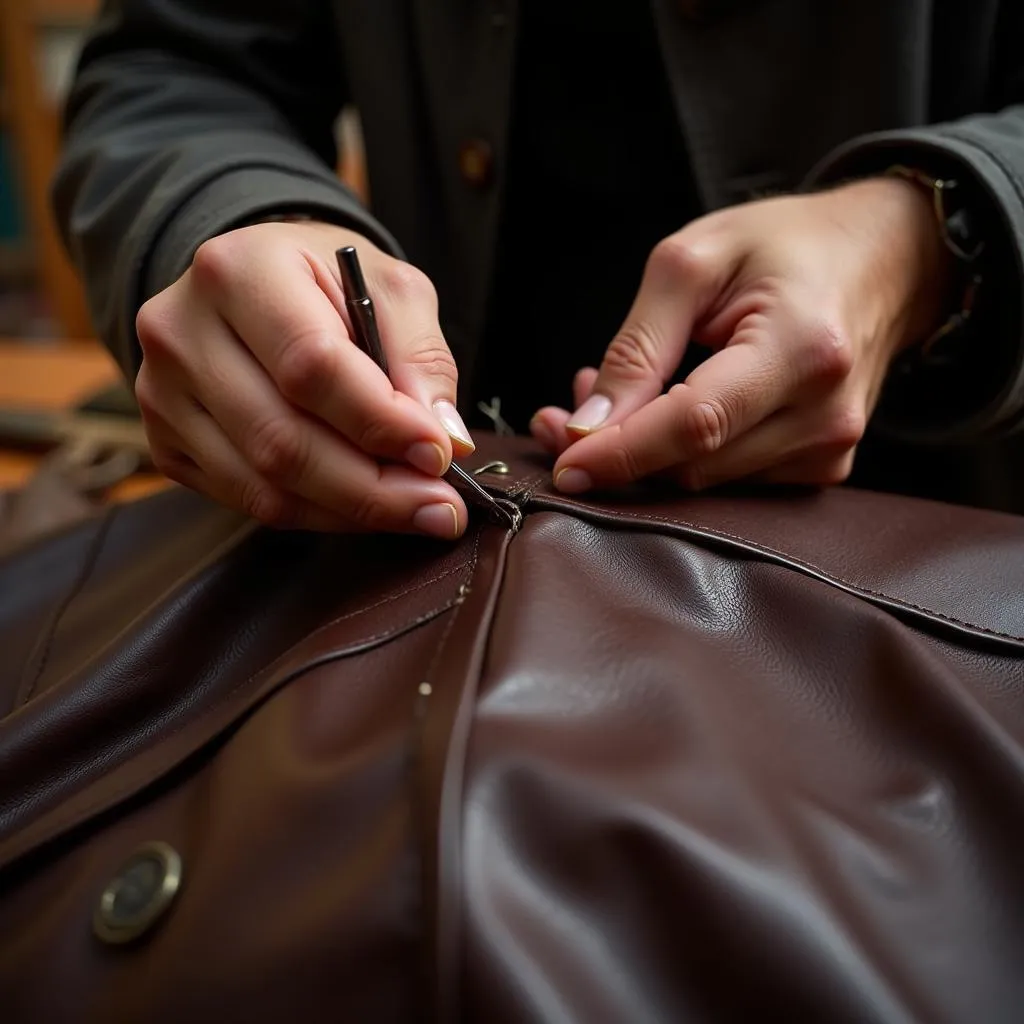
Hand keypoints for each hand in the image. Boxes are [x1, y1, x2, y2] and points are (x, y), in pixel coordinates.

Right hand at [135, 221, 474, 536]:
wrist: (256, 284)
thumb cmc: (328, 283)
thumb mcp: (391, 288)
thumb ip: (423, 356)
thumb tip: (445, 440)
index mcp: (238, 271)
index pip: (310, 365)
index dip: (379, 421)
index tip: (440, 455)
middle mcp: (181, 332)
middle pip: (282, 440)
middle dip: (374, 488)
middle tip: (440, 509)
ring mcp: (161, 393)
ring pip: (263, 485)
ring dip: (350, 512)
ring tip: (414, 510)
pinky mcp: (165, 442)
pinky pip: (247, 501)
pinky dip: (317, 515)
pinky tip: (361, 506)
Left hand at [530, 177, 952, 493]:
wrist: (883, 260)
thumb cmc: (785, 245)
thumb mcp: (693, 262)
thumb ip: (637, 345)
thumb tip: (586, 426)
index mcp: (801, 347)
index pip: (696, 424)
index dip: (623, 453)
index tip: (564, 466)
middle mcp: (825, 413)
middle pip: (694, 466)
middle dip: (620, 449)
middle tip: (570, 408)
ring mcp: (831, 448)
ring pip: (705, 482)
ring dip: (648, 453)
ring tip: (626, 395)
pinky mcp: (825, 466)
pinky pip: (732, 482)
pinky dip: (686, 457)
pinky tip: (670, 413)